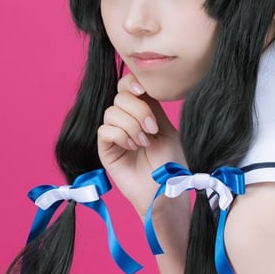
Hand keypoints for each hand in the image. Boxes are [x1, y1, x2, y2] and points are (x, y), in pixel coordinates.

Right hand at [97, 73, 186, 213]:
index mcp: (142, 112)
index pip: (128, 86)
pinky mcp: (105, 149)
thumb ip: (153, 108)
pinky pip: (104, 130)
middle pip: (119, 96)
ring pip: (112, 112)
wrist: (165, 190)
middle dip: (138, 110)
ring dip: (131, 125)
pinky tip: (132, 147)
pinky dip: (120, 135)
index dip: (132, 83)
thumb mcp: (167, 130)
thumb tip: (144, 86)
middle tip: (152, 129)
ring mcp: (114, 134)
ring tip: (144, 143)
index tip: (143, 91)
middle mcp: (126, 120)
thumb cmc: (170, 164)